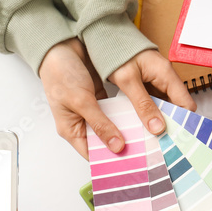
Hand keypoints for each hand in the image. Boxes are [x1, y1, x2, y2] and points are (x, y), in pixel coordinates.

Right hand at [40, 40, 193, 158]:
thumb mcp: (81, 101)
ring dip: (130, 129)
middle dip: (126, 147)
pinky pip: (118, 111)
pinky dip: (129, 113)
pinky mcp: (101, 98)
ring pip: (114, 126)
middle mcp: (82, 123)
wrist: (60, 44)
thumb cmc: (61, 73)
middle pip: (106, 143)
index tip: (134, 166)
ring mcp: (93, 110)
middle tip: (149, 151)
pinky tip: (144, 116)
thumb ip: (100, 124)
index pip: (93, 155)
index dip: (112, 162)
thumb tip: (117, 147)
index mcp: (71, 130)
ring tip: (151, 136)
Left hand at [107, 47, 195, 133]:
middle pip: (177, 106)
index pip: (186, 103)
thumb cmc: (116, 52)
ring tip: (150, 135)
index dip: (184, 121)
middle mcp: (165, 77)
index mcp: (166, 73)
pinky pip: (154, 101)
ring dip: (158, 119)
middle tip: (160, 141)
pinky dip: (149, 112)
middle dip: (170, 123)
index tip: (175, 137)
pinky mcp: (148, 83)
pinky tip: (141, 123)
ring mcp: (157, 80)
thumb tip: (158, 127)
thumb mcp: (128, 81)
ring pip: (164, 105)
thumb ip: (143, 104)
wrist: (105, 36)